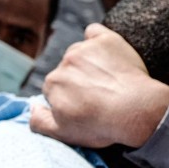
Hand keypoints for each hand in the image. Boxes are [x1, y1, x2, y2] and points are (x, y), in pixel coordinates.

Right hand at [29, 25, 168, 148]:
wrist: (136, 110)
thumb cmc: (102, 125)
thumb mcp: (63, 134)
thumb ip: (39, 121)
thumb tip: (32, 107)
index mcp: (53, 84)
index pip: (55, 88)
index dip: (69, 98)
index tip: (84, 106)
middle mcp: (65, 63)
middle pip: (67, 69)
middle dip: (79, 80)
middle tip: (99, 94)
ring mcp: (85, 49)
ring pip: (80, 52)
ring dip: (89, 62)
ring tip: (108, 79)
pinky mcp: (106, 39)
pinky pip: (94, 32)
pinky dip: (96, 40)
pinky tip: (106, 52)